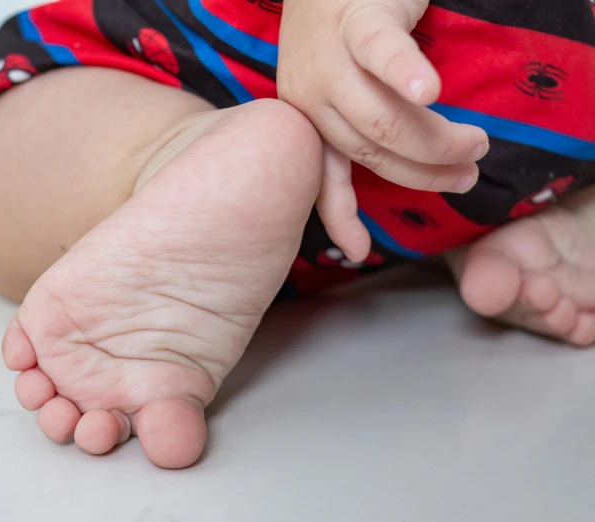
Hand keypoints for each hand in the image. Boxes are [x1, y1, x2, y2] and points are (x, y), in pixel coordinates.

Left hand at [277, 0, 488, 260]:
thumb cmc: (343, 34)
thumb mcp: (339, 91)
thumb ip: (355, 131)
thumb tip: (396, 169)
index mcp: (307, 116)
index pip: (320, 175)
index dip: (340, 217)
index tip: (359, 253)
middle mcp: (308, 94)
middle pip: (370, 150)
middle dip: (425, 172)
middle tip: (468, 173)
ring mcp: (328, 58)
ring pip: (381, 118)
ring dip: (434, 140)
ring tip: (475, 143)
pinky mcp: (356, 18)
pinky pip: (380, 52)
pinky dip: (403, 74)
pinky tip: (427, 91)